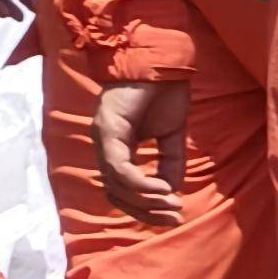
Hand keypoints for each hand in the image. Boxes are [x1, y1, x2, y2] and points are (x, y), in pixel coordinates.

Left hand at [96, 79, 193, 226]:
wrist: (163, 62)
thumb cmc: (164, 93)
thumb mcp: (170, 135)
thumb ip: (170, 162)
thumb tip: (170, 190)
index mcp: (115, 148)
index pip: (120, 191)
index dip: (144, 208)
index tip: (173, 216)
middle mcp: (104, 145)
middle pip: (115, 194)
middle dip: (145, 211)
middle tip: (174, 216)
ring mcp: (103, 137)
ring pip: (116, 184)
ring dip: (146, 200)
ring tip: (173, 203)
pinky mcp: (108, 129)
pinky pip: (119, 167)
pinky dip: (140, 183)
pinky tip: (163, 189)